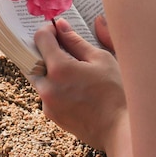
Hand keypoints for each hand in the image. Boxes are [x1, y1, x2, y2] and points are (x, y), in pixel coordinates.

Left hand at [32, 18, 125, 150]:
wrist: (120, 130)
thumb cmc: (115, 92)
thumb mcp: (100, 59)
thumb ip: (76, 41)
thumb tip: (61, 26)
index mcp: (59, 69)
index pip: (40, 39)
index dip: (48, 29)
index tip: (57, 29)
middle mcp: (47, 86)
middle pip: (35, 58)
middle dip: (47, 50)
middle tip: (65, 47)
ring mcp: (47, 103)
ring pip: (40, 77)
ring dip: (51, 69)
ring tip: (74, 70)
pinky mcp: (52, 115)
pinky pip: (47, 93)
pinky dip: (56, 85)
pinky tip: (76, 88)